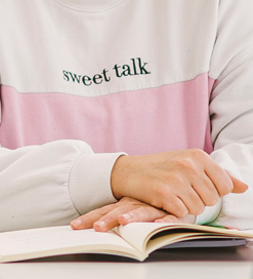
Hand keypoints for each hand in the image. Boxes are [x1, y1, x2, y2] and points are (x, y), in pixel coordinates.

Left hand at [71, 196, 194, 231]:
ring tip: (123, 222)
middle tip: (97, 228)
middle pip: (118, 212)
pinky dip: (165, 221)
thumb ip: (117, 217)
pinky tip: (159, 225)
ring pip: (142, 212)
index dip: (89, 218)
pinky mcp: (173, 212)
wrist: (178, 194)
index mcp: (124, 204)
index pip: (103, 211)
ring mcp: (154, 207)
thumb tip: (95, 229)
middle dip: (107, 220)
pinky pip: (170, 217)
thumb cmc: (151, 206)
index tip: (75, 226)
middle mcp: (136, 204)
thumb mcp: (132, 210)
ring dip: (133, 217)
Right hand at [110, 150, 247, 217]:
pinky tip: (163, 199)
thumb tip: (243, 187)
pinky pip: (182, 213)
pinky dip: (173, 210)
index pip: (225, 186)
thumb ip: (219, 175)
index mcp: (198, 156)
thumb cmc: (161, 168)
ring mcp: (176, 179)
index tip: (196, 185)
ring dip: (186, 206)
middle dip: (198, 199)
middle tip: (180, 189)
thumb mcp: (190, 164)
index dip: (212, 191)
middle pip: (212, 199)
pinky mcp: (164, 193)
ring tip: (172, 194)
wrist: (127, 171)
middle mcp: (188, 165)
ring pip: (198, 208)